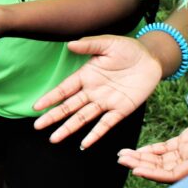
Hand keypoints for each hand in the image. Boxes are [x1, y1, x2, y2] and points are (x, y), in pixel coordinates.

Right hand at [33, 35, 162, 148]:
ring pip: (83, 118)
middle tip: (38, 126)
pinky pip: (106, 124)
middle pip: (69, 107)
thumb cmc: (128, 49)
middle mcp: (92, 92)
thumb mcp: (108, 43)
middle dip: (53, 117)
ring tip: (54, 139)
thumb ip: (90, 45)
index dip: (50, 98)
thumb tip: (70, 44)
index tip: (36, 107)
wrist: (152, 59)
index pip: (64, 89)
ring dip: (69, 128)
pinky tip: (84, 143)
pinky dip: (95, 134)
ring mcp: (105, 102)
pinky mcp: (121, 110)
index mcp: (86, 76)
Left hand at [117, 95, 187, 182]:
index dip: (154, 174)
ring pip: (162, 159)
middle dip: (141, 164)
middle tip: (120, 158)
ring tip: (123, 154)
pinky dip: (153, 150)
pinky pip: (167, 149)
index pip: (173, 174)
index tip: (135, 170)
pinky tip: (139, 150)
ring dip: (142, 158)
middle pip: (162, 168)